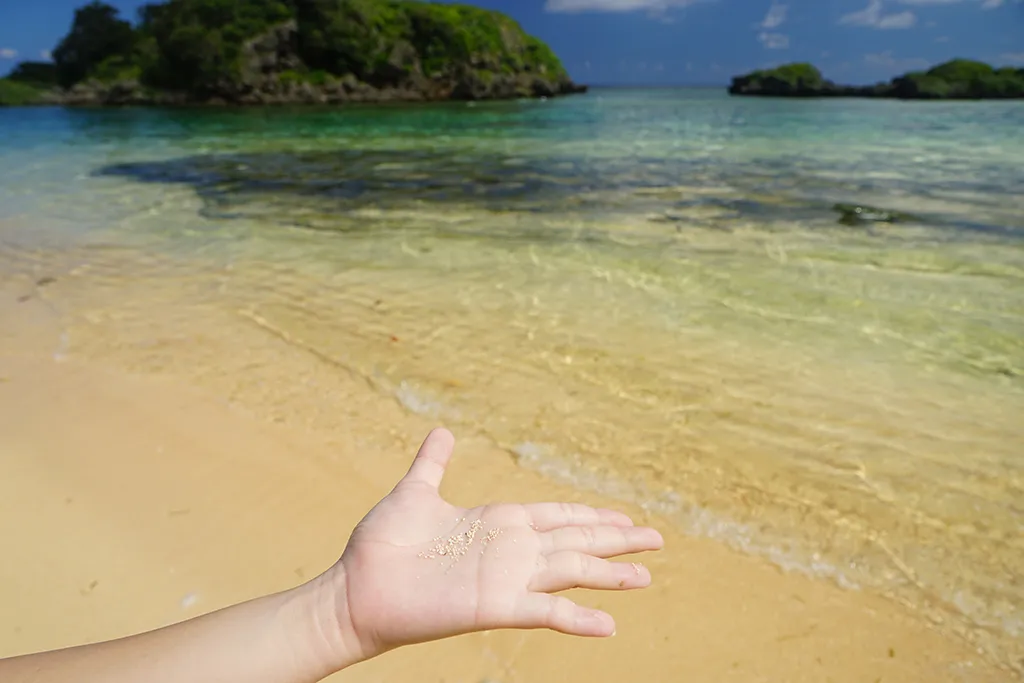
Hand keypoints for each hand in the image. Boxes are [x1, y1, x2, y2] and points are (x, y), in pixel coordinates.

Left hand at [321, 428, 663, 667]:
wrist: (355, 588)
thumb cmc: (381, 544)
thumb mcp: (414, 493)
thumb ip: (433, 464)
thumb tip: (441, 430)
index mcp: (497, 522)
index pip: (557, 516)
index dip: (590, 515)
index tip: (623, 514)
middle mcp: (509, 550)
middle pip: (576, 541)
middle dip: (616, 539)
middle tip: (657, 539)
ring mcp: (505, 579)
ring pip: (571, 571)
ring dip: (609, 573)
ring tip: (646, 576)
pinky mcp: (494, 606)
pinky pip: (544, 611)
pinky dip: (577, 617)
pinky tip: (608, 623)